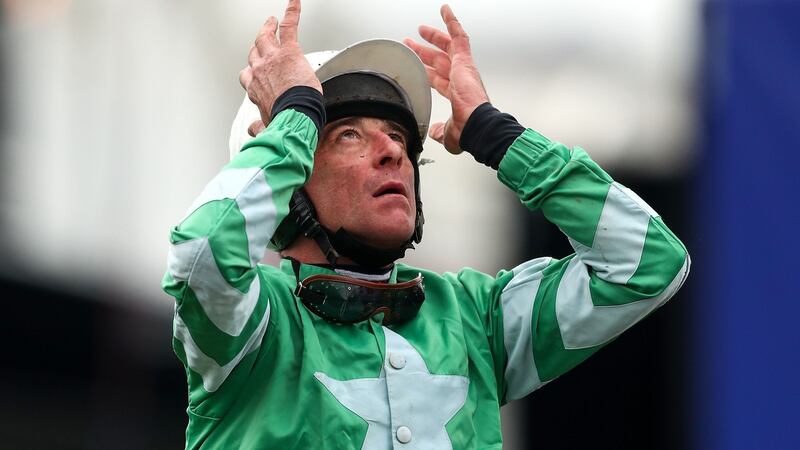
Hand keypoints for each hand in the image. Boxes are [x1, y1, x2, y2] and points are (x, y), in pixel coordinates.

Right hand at [238, 0, 320, 128]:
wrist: (294, 116)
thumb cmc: (282, 120)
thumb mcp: (266, 125)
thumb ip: (259, 125)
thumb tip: (254, 129)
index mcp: (254, 88)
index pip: (249, 77)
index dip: (253, 75)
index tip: (257, 75)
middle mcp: (258, 71)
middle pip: (254, 53)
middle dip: (258, 46)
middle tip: (263, 38)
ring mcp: (272, 59)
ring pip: (265, 37)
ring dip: (268, 27)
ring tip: (272, 21)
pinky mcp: (289, 51)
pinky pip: (289, 27)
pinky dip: (292, 13)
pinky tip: (294, 3)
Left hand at [404, 5, 488, 153]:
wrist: (477, 124)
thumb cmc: (468, 130)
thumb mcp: (448, 133)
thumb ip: (440, 131)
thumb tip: (434, 132)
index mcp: (457, 93)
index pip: (438, 79)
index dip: (426, 72)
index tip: (417, 67)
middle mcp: (460, 79)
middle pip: (439, 61)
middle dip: (424, 52)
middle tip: (412, 43)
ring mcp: (463, 69)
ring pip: (447, 46)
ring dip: (433, 36)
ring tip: (421, 29)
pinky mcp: (465, 61)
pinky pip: (459, 36)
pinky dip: (452, 21)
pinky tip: (445, 10)